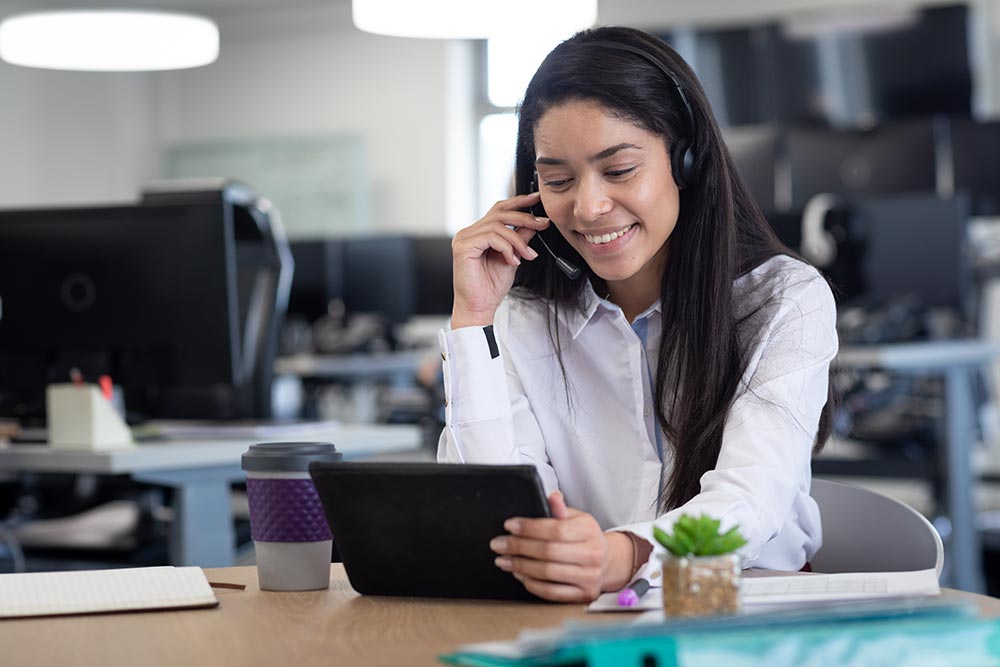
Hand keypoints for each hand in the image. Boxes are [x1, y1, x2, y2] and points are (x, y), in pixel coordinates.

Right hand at [451, 193, 549, 327]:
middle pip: (500, 213)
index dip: (518, 202)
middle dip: (525, 217)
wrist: (479, 307)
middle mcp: (469, 232)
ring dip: (518, 241)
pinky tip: (512, 261)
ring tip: (526, 255)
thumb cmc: (490, 287)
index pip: (499, 210)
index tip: (536, 199)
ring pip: (498, 226)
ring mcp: (464, 238)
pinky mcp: (463, 247)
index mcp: (478, 233)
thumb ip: (520, 239)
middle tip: (543, 224)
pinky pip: (491, 238)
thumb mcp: (512, 257)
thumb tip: (535, 223)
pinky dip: (507, 248)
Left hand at [490, 491, 634, 602]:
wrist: (606, 562)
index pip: (555, 529)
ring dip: (520, 566)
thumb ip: (561, 509)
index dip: (529, 528)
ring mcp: (590, 577)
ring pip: (547, 573)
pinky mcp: (583, 595)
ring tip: (503, 560)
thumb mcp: (576, 518)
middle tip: (498, 544)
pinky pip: (551, 592)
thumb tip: (551, 496)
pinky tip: (519, 574)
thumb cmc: (584, 537)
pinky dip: (531, 583)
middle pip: (548, 552)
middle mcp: (593, 554)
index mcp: (589, 530)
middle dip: (518, 547)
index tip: (509, 525)